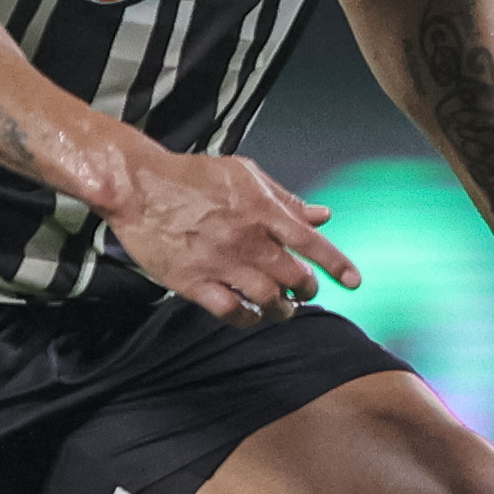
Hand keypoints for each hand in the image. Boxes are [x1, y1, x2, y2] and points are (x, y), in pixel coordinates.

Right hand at [105, 152, 359, 322]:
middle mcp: (247, 239)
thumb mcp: (245, 175)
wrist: (139, 186)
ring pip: (268, 299)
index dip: (336, 264)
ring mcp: (221, 263)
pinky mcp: (194, 282)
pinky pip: (231, 312)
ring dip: (283, 309)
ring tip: (283, 309)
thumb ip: (285, 199)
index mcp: (262, 210)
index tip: (354, 281)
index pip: (310, 243)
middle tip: (306, 292)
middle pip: (294, 277)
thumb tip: (321, 215)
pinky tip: (251, 315)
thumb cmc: (191, 176)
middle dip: (307, 290)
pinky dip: (248, 318)